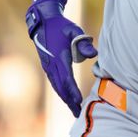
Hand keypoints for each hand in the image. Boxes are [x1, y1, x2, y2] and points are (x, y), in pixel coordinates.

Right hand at [25, 0, 96, 116]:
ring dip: (65, 99)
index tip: (79, 101)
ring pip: (57, 86)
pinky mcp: (48, 67)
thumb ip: (83, 42)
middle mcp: (51, 65)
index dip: (72, 90)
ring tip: (74, 110)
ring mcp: (48, 67)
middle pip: (61, 87)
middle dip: (69, 101)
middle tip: (78, 113)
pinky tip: (67, 99)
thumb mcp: (74, 31)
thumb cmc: (62, 26)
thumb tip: (94, 54)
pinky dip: (61, 92)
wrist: (43, 22)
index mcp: (58, 57)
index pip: (66, 78)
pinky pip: (55, 82)